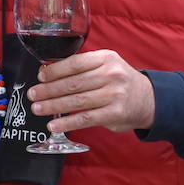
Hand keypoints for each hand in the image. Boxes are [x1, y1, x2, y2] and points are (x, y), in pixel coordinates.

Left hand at [26, 49, 154, 133]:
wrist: (151, 100)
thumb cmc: (120, 82)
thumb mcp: (107, 66)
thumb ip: (83, 67)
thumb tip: (49, 72)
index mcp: (106, 58)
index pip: (74, 63)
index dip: (54, 71)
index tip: (40, 76)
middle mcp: (111, 75)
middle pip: (73, 83)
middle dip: (49, 90)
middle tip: (33, 94)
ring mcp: (114, 95)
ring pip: (77, 101)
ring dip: (53, 106)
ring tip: (38, 108)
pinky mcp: (115, 114)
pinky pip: (85, 119)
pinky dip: (67, 123)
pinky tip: (53, 125)